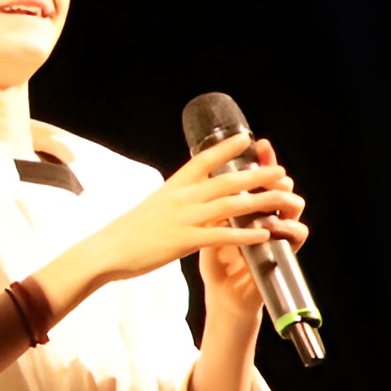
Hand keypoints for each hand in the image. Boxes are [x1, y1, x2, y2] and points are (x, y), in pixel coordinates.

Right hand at [62, 136, 298, 295]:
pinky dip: (245, 234)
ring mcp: (184, 218)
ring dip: (261, 201)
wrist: (106, 251)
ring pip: (231, 205)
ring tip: (284, 199)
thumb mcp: (151, 206)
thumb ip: (174, 199)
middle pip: (227, 181)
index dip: (226, 149)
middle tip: (281, 171)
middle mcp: (181, 198)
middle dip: (258, 175)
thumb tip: (190, 195)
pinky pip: (222, 235)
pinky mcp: (184, 241)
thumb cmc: (127, 232)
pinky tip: (264, 234)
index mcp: (172, 187)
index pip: (202, 160)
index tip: (246, 139)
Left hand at [194, 138, 309, 314]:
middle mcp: (267, 213)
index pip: (258, 176)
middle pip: (280, 185)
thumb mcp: (208, 225)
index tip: (256, 143)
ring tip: (276, 196)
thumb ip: (212, 202)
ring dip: (285, 199)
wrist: (223, 291)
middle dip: (276, 175)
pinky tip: (275, 225)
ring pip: (294, 206)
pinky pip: (298, 234)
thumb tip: (204, 175)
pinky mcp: (286, 251)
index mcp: (248, 204)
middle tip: (271, 169)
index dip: (261, 160)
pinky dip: (288, 228)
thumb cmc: (215, 258)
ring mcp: (279, 231)